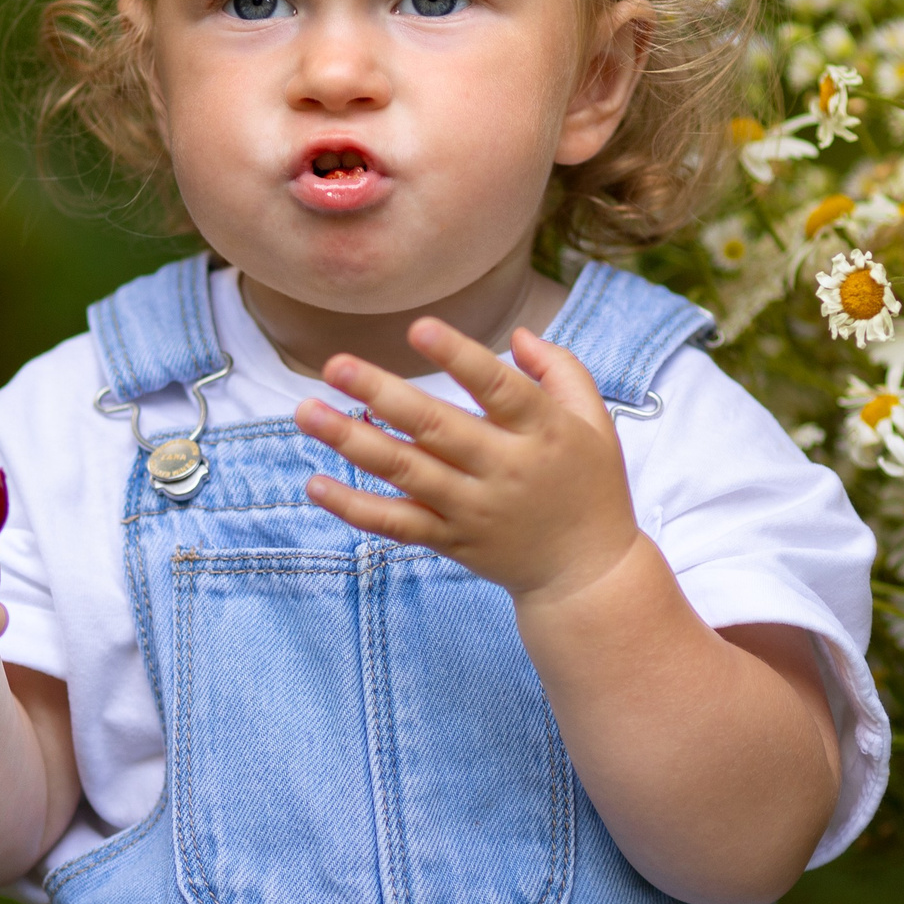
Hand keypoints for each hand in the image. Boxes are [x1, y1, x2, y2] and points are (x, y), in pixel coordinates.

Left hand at [293, 319, 640, 607]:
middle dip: (382, 394)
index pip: (497, 388)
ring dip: (351, 441)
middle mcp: (504, 470)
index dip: (458, 357)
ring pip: (406, 473)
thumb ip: (562, 370)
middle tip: (334, 364)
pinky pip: (396, 525)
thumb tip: (518, 333)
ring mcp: (473, 510)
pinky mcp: (451, 542)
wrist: (587, 576)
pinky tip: (316, 483)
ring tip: (306, 412)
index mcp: (543, 432)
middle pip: (436, 428)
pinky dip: (354, 508)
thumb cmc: (591, 487)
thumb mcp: (596, 422)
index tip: (418, 327)